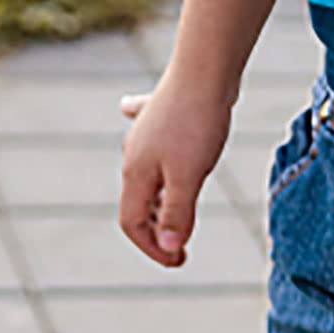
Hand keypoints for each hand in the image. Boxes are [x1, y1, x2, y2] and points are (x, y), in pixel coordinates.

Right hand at [116, 70, 233, 268]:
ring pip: (146, 179)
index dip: (153, 248)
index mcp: (136, 173)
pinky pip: (152, 144)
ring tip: (183, 213)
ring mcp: (146, 136)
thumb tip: (169, 246)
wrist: (203, 71)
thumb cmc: (196, 124)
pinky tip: (130, 121)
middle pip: (137, 203)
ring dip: (160, 202)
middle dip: (157, 229)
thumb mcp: (189, 176)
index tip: (179, 261)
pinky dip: (155, 155)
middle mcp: (133, 155)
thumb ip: (178, 213)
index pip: (132, 223)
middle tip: (184, 246)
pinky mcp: (161, 120)